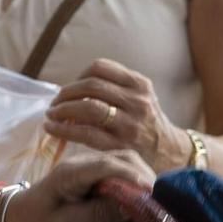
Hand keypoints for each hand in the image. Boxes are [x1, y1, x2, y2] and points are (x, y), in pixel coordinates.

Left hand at [2, 147, 155, 221]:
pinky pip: (120, 172)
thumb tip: (133, 208)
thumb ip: (97, 214)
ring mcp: (90, 166)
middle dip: (145, 178)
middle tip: (160, 204)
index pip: (110, 166)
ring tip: (153, 204)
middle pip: (124, 159)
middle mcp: (83, 163)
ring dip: (142, 180)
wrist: (16, 216)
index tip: (154, 197)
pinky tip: (140, 202)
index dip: (135, 179)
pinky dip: (134, 183)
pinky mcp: (94, 174)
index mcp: (72, 172)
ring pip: (126, 162)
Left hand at [45, 59, 191, 173]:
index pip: (101, 68)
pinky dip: (64, 129)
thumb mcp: (141, 97)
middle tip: (55, 102)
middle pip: (91, 86)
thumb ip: (115, 87)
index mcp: (140, 84)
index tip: (70, 88)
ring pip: (88, 107)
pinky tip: (52, 129)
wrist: (170, 153)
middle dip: (66, 93)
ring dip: (62, 109)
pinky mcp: (120, 145)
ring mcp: (130, 124)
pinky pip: (85, 133)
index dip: (78, 76)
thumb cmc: (147, 123)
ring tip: (52, 115)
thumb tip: (74, 86)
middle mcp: (137, 101)